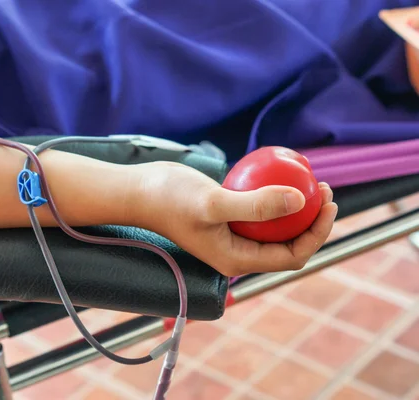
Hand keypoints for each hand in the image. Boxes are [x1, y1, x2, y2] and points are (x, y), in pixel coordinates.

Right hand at [135, 162, 337, 275]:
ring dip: (296, 207)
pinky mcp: (226, 215)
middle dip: (312, 220)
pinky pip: (258, 208)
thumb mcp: (214, 203)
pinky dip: (273, 194)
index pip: (291, 256)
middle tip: (324, 188)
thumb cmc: (170, 200)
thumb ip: (256, 206)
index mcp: (237, 259)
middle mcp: (237, 251)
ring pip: (274, 225)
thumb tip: (301, 202)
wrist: (139, 191)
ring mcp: (232, 234)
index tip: (327, 203)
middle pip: (287, 242)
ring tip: (310, 180)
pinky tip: (280, 173)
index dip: (316, 234)